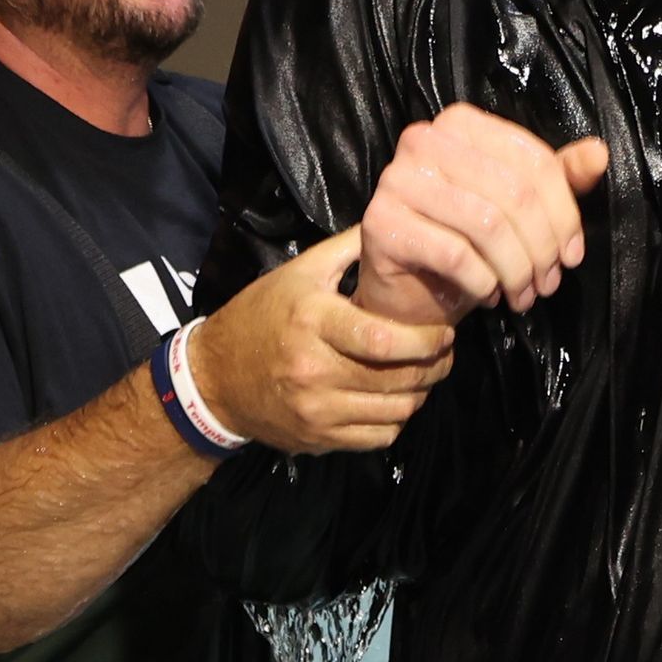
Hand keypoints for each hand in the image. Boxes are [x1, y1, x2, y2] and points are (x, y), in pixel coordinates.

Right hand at [191, 228, 454, 453]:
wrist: (215, 378)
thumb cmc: (261, 315)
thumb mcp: (299, 272)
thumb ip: (348, 249)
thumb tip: (394, 222)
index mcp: (313, 321)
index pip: (382, 338)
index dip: (425, 339)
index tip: (445, 331)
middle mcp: (315, 370)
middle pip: (396, 378)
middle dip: (435, 366)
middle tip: (446, 351)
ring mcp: (316, 410)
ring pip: (394, 412)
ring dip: (421, 393)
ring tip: (427, 373)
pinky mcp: (318, 439)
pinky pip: (378, 438)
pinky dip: (397, 420)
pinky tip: (397, 398)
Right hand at [355, 102, 608, 325]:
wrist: (408, 290)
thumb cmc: (466, 240)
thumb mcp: (519, 206)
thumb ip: (558, 177)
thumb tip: (599, 153)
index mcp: (461, 124)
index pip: (532, 160)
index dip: (564, 213)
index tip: (572, 255)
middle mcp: (424, 140)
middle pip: (514, 192)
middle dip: (542, 248)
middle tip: (548, 283)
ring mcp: (397, 178)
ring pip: (487, 224)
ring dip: (517, 270)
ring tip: (523, 295)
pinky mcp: (380, 222)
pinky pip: (454, 253)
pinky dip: (484, 281)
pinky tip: (489, 294)